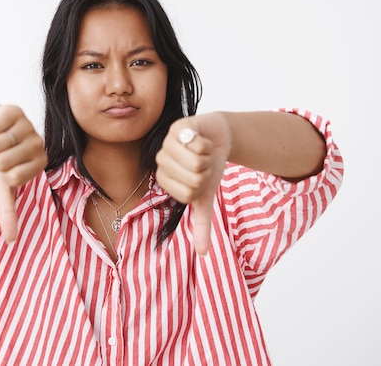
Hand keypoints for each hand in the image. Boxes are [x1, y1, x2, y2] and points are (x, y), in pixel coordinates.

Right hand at [0, 105, 47, 241]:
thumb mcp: (2, 187)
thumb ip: (8, 212)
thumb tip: (11, 241)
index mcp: (39, 162)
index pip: (14, 178)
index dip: (1, 175)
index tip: (3, 169)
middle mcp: (38, 143)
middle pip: (5, 162)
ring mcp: (28, 125)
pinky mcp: (15, 111)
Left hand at [155, 112, 230, 255]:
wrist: (219, 138)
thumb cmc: (209, 167)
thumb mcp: (206, 197)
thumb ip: (202, 224)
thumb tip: (202, 254)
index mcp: (164, 180)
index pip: (188, 194)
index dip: (202, 186)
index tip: (201, 177)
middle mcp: (161, 160)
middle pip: (193, 178)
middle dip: (206, 171)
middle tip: (203, 162)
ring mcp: (168, 142)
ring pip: (195, 161)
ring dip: (207, 156)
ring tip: (202, 151)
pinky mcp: (179, 127)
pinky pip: (198, 143)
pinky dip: (207, 143)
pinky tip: (202, 138)